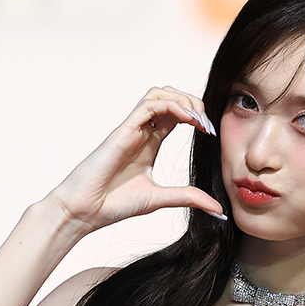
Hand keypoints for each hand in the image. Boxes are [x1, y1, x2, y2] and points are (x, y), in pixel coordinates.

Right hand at [46, 86, 224, 237]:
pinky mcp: (123, 130)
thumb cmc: (114, 204)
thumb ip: (189, 198)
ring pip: (159, 94)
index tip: (211, 133)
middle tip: (207, 124)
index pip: (176, 115)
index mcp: (149, 144)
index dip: (196, 117)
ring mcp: (132, 129)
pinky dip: (172, 105)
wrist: (85, 211)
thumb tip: (219, 209)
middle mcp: (141, 132)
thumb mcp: (161, 199)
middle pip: (169, 98)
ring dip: (184, 100)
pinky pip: (149, 105)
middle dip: (193, 103)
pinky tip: (187, 119)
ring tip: (199, 119)